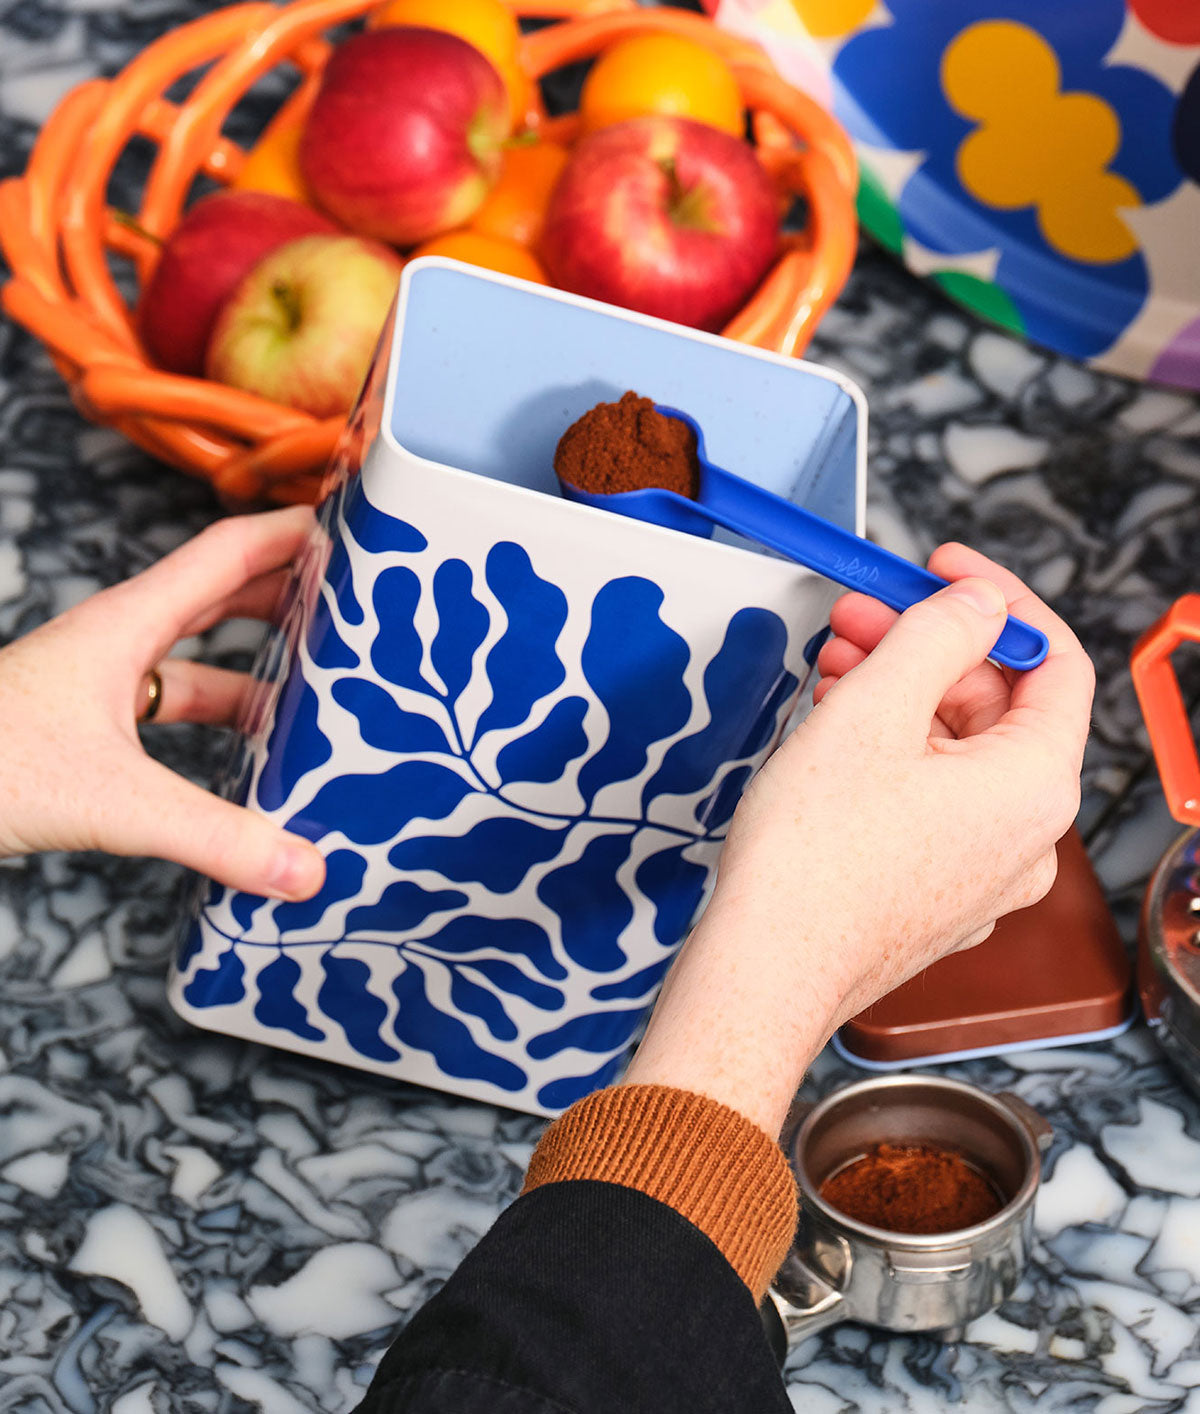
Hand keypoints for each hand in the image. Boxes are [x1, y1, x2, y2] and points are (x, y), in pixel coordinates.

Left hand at [0, 506, 324, 899]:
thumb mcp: (114, 801)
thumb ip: (216, 836)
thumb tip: (304, 869)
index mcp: (126, 624)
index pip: (227, 552)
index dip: (292, 533)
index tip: (354, 528)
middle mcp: (117, 643)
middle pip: (221, 598)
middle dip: (291, 596)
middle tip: (358, 606)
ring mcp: (101, 685)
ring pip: (199, 660)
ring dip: (259, 668)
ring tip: (324, 686)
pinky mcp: (89, 730)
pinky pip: (172, 710)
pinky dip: (219, 722)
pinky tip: (254, 754)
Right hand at [623, 545, 1094, 1135]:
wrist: (765, 970)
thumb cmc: (813, 860)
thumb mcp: (874, 710)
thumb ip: (937, 635)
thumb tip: (979, 603)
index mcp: (1034, 787)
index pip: (1055, 664)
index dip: (1001, 601)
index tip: (945, 570)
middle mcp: (1025, 837)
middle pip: (996, 708)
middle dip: (926, 650)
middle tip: (860, 615)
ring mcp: (982, 873)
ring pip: (955, 754)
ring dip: (900, 698)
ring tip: (834, 669)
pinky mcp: (935, 894)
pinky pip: (930, 802)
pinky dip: (890, 755)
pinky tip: (835, 733)